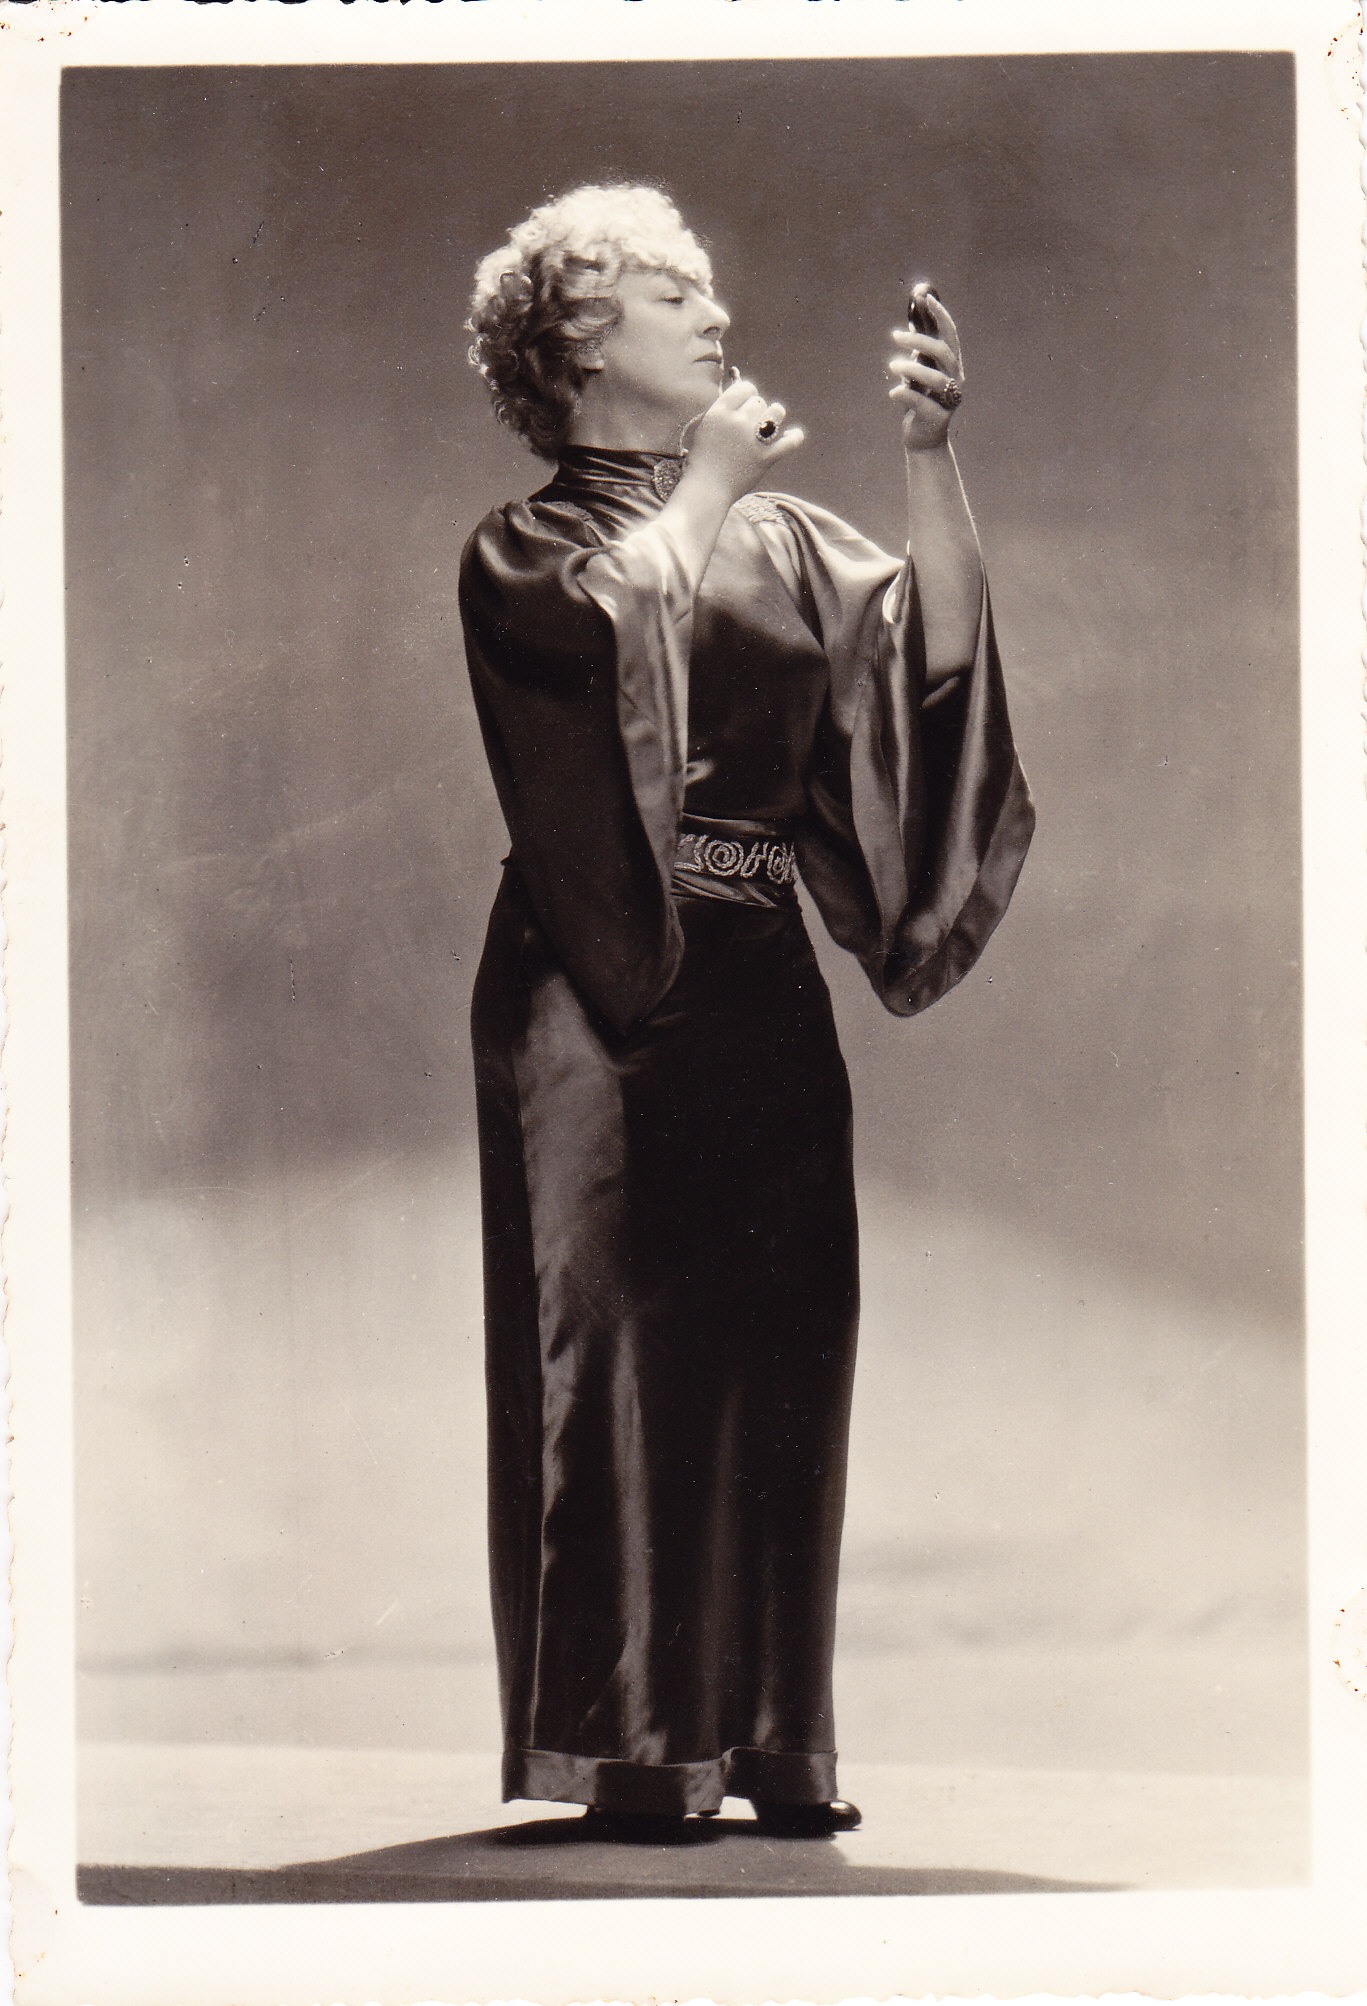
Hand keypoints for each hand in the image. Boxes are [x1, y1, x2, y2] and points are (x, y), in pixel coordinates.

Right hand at [686, 370, 805, 503]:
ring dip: (776, 416)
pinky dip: (795, 437)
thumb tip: (746, 397)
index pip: (745, 388)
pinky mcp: (765, 458)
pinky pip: (790, 442)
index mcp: (720, 412)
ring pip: (777, 413)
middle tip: (752, 424)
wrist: (706, 490)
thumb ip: (725, 412)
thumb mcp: (708, 429)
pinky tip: (794, 435)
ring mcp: (752, 440)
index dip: (749, 394)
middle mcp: (737, 422)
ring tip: (771, 425)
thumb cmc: (703, 461)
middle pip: (760, 402)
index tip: (747, 404)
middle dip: (758, 411)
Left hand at [888, 289, 964, 451]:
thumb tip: (913, 315)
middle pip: (943, 352)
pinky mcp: (937, 418)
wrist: (923, 439)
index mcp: (951, 365)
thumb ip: (918, 348)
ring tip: (891, 365)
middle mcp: (955, 379)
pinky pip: (921, 403)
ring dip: (911, 368)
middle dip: (919, 339)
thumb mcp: (918, 371)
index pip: (950, 334)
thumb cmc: (920, 400)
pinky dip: (904, 395)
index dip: (940, 314)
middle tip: (895, 335)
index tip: (924, 297)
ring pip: (935, 378)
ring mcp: (949, 399)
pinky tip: (893, 392)